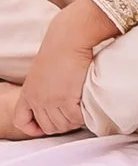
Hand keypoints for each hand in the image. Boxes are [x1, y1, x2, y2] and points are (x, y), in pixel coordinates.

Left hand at [12, 0, 113, 134]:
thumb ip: (45, 87)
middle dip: (62, 123)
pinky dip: (83, 116)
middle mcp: (37, 100)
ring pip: (63, 126)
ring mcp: (50, 102)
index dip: (34, 128)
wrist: (68, 38)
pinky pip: (76, 119)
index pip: (22, 121)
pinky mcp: (66, 100)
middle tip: (74, 112)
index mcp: (28, 93)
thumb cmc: (61, 48)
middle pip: (49, 127)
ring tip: (82, 107)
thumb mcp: (44, 70)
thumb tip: (58, 94)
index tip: (46, 125)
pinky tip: (87, 105)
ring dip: (74, 120)